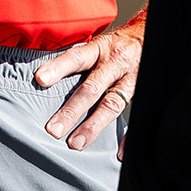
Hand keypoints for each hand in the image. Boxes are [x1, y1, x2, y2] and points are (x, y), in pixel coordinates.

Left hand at [34, 10, 145, 154]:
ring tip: (76, 143)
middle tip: (53, 129)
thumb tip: (42, 75)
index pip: (77, 57)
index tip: (40, 79)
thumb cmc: (116, 44)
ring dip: (93, 126)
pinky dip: (128, 137)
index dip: (59, 67)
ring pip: (111, 105)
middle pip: (92, 88)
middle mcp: (115, 64)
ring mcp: (130, 80)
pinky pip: (138, 118)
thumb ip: (77, 58)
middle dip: (72, 110)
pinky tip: (118, 152)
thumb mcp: (97, 43)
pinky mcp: (143, 93)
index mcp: (100, 49)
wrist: (149, 38)